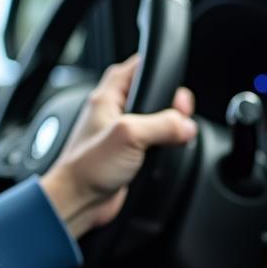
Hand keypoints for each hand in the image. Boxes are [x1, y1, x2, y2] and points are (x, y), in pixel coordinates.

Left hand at [40, 55, 196, 238]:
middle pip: (153, 94)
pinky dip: (166, 146)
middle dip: (172, 104)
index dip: (158, 71)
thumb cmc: (88, 167)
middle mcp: (115, 112)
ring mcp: (123, 134)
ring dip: (170, 128)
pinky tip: (166, 154)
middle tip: (180, 114)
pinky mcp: (131, 155)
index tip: (174, 86)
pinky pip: (156, 143)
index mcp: (108, 96)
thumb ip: (163, 125)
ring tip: (176, 136)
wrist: (79, 201)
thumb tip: (187, 125)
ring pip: (157, 120)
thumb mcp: (129, 136)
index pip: (137, 66)